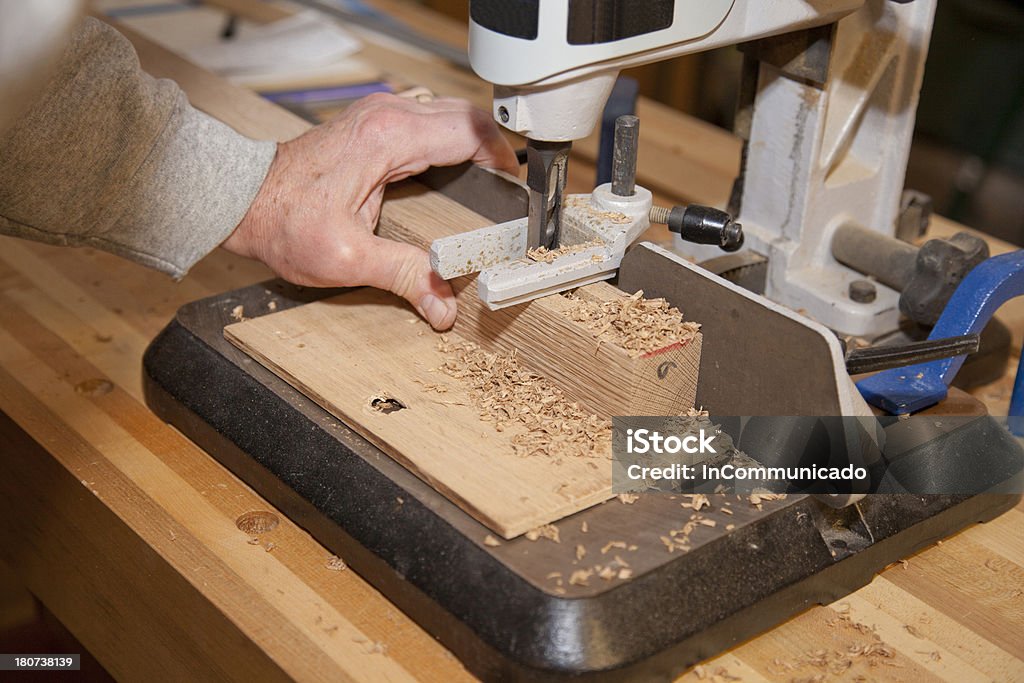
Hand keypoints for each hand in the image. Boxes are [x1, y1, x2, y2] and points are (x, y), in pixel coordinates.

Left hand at [222, 93, 518, 329]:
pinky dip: (450, 143)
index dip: (502, 157)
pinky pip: (428, 123)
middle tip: (509, 191)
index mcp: (389, 137)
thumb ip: (404, 276)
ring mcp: (378, 116)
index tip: (517, 188)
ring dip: (473, 144)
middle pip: (465, 118)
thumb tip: (444, 306)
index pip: (469, 131)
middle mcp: (387, 116)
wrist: (241, 200)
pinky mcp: (372, 125)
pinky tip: (456, 174)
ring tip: (490, 184)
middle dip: (494, 150)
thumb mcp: (347, 258)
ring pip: (449, 116)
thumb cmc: (283, 220)